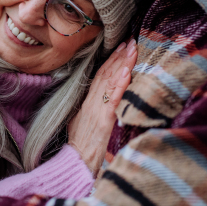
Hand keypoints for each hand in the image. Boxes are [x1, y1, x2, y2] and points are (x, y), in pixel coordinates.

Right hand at [68, 39, 136, 176]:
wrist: (74, 165)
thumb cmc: (79, 149)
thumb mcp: (80, 124)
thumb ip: (90, 110)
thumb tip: (99, 101)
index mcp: (87, 103)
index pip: (99, 76)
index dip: (110, 60)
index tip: (120, 46)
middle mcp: (91, 103)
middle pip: (105, 74)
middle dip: (118, 56)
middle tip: (130, 40)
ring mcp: (97, 111)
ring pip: (110, 81)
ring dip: (122, 63)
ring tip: (132, 48)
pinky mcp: (103, 121)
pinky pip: (113, 99)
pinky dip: (120, 84)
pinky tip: (127, 72)